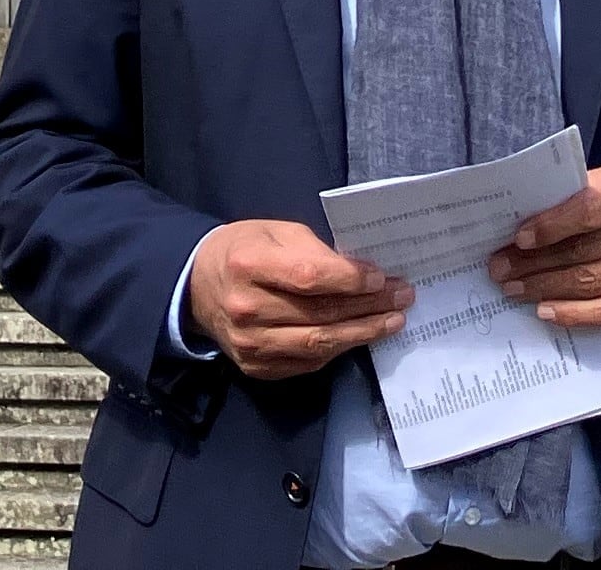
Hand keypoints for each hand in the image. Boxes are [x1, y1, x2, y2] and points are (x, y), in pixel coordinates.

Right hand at [185, 218, 409, 379]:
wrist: (197, 287)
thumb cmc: (244, 249)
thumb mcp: (275, 232)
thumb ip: (314, 250)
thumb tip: (360, 272)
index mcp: (248, 264)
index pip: (309, 277)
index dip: (349, 279)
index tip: (381, 276)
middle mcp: (247, 309)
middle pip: (318, 314)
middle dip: (368, 306)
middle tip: (402, 297)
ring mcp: (250, 344)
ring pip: (317, 344)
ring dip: (361, 333)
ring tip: (393, 321)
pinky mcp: (256, 367)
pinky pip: (307, 363)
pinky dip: (338, 349)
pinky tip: (360, 335)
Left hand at [490, 163, 600, 328]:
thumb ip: (574, 196)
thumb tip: (521, 224)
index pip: (589, 209)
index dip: (551, 225)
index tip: (519, 238)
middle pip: (582, 250)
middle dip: (534, 261)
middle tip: (500, 268)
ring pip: (589, 282)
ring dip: (545, 288)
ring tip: (513, 288)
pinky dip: (572, 314)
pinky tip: (545, 311)